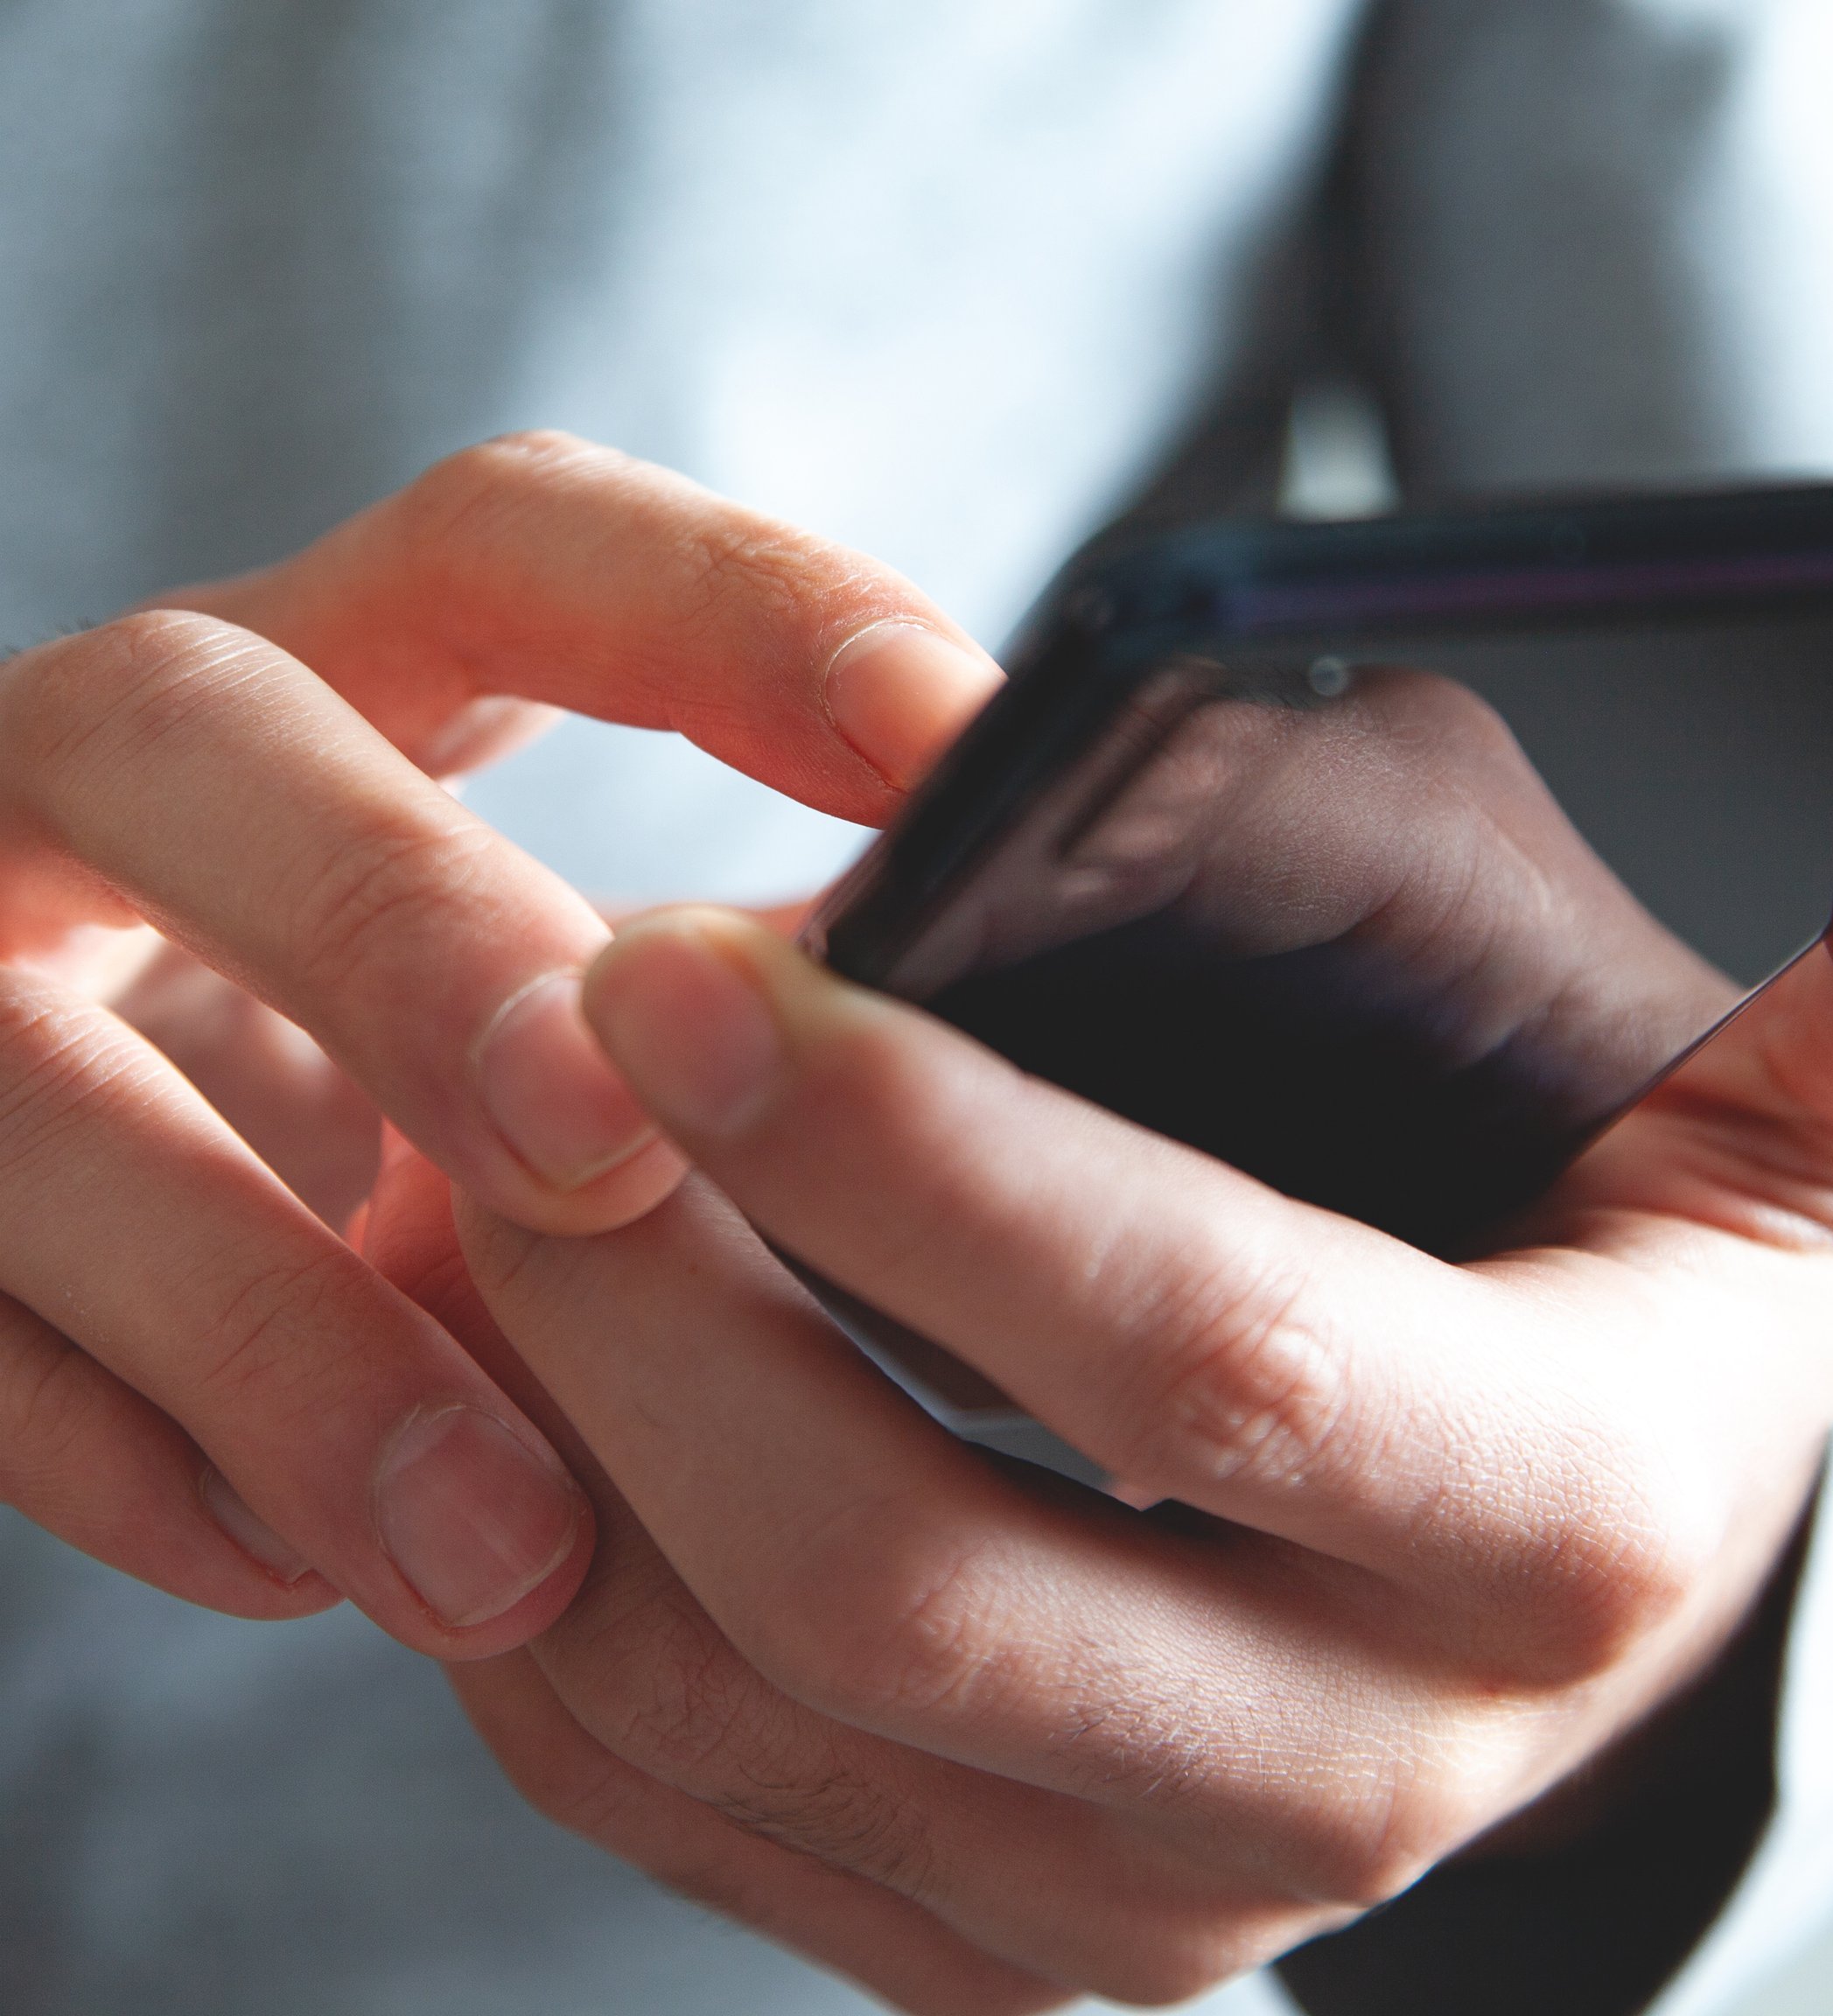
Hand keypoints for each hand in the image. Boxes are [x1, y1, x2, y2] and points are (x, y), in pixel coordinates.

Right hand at [0, 433, 997, 1655]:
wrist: (58, 1187)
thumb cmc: (414, 1079)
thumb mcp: (562, 976)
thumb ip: (744, 997)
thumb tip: (1042, 1088)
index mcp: (337, 665)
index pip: (523, 538)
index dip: (735, 614)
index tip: (958, 755)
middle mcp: (106, 778)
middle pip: (189, 733)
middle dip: (398, 931)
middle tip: (601, 1150)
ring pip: (29, 1088)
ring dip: (275, 1320)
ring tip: (504, 1536)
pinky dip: (140, 1464)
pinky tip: (314, 1575)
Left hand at [384, 780, 1832, 2011]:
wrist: (1617, 1519)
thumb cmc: (1706, 1242)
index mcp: (1573, 1527)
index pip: (1218, 1363)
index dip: (935, 1166)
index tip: (694, 963)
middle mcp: (1377, 1775)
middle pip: (913, 1587)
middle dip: (662, 1310)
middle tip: (513, 1040)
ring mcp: (1176, 1897)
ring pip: (752, 1716)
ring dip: (554, 1438)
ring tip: (463, 1165)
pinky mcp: (1022, 1940)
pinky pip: (686, 1814)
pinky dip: (538, 1592)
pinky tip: (504, 1366)